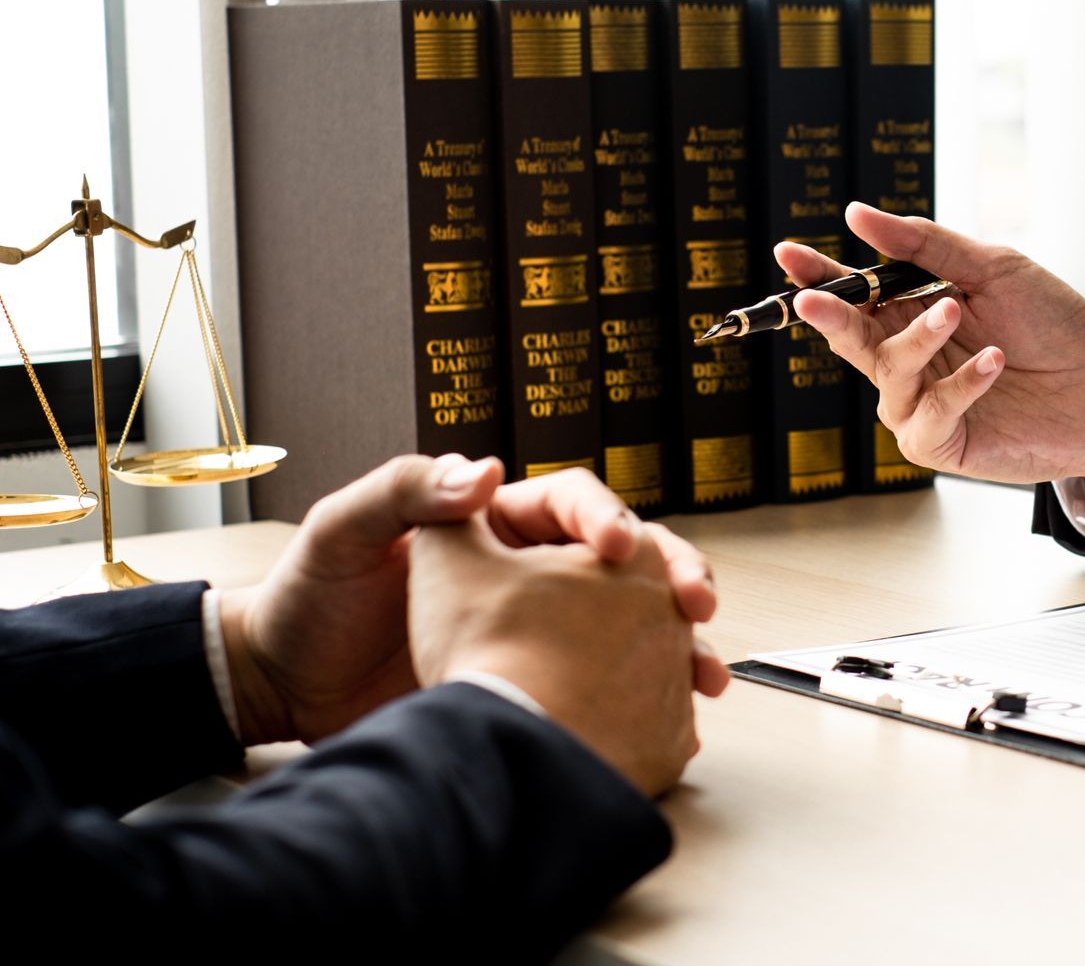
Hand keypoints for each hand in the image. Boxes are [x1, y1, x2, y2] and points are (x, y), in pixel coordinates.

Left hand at [223, 456, 726, 747]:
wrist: (285, 688)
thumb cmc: (308, 598)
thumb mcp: (345, 531)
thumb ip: (407, 492)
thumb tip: (480, 471)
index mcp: (492, 523)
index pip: (572, 503)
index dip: (606, 518)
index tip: (619, 547)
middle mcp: (527, 570)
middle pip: (625, 560)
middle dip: (671, 574)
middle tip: (692, 601)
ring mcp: (539, 629)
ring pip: (633, 621)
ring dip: (679, 639)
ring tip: (704, 666)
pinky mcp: (536, 682)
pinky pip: (611, 679)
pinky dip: (651, 691)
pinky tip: (678, 707)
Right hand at [782, 202, 1084, 505]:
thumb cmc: (1052, 327)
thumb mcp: (993, 269)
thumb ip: (926, 246)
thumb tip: (857, 215)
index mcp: (912, 312)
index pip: (854, 293)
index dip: (818, 276)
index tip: (787, 254)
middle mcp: (908, 359)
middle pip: (851, 337)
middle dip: (830, 315)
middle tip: (814, 299)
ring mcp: (920, 403)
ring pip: (889, 372)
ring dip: (918, 338)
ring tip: (955, 311)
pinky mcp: (941, 443)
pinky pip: (926, 416)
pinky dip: (958, 386)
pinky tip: (994, 363)